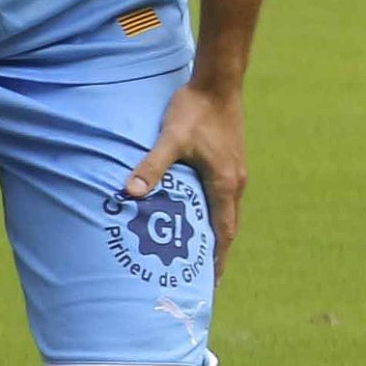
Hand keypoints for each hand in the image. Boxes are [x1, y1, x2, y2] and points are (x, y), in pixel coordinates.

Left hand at [124, 77, 244, 263]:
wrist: (217, 82)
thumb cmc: (194, 110)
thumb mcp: (170, 139)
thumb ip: (151, 166)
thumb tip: (129, 193)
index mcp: (225, 184)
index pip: (223, 232)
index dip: (216, 258)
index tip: (210, 282)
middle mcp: (236, 181)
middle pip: (228, 226)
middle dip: (216, 252)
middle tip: (205, 278)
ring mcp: (235, 171)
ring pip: (226, 211)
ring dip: (216, 233)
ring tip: (201, 253)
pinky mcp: (229, 160)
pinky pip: (223, 196)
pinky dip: (214, 212)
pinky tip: (199, 213)